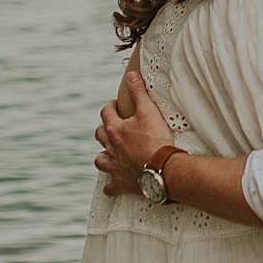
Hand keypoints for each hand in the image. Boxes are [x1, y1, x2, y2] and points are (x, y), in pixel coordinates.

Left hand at [95, 64, 175, 188]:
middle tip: (113, 127)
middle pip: (99, 135)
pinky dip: (110, 185)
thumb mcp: (149, 111)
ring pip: (100, 160)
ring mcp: (115, 166)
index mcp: (115, 129)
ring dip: (102, 155)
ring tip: (109, 153)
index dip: (110, 107)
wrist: (163, 169)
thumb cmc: (156, 139)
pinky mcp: (122, 183)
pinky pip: (110, 187)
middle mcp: (111, 147)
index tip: (117, 106)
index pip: (106, 112)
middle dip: (104, 129)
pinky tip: (111, 185)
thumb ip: (138, 92)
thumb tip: (130, 75)